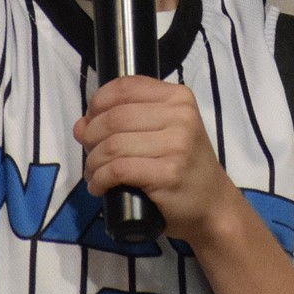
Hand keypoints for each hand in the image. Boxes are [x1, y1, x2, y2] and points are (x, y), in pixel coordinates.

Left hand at [73, 75, 231, 240]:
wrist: (213, 205)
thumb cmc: (184, 166)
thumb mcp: (160, 133)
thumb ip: (124, 122)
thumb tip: (80, 125)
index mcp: (178, 97)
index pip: (124, 87)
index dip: (97, 102)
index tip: (90, 121)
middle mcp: (180, 116)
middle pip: (114, 117)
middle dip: (91, 137)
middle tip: (90, 154)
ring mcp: (177, 145)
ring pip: (113, 145)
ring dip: (93, 162)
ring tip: (93, 173)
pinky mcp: (168, 174)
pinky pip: (118, 170)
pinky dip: (100, 179)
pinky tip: (99, 186)